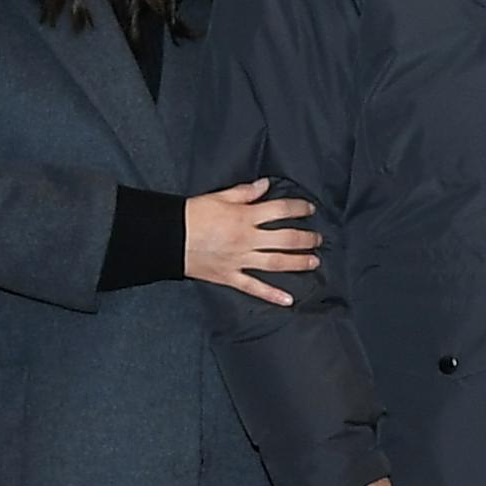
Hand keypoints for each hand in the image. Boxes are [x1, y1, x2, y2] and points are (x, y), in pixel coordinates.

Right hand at [184, 178, 317, 303]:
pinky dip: (271, 295)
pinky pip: (253, 287)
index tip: (310, 209)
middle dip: (305, 239)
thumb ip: (245, 192)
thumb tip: (266, 185)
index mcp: (244, 217)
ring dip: (298, 263)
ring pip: (275, 263)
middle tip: (318, 239)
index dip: (299, 208)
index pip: (280, 210)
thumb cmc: (192, 214)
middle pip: (285, 239)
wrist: (167, 237)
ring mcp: (239, 260)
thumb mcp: (219, 197)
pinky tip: (288, 300)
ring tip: (314, 261)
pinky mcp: (229, 276)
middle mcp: (246, 239)